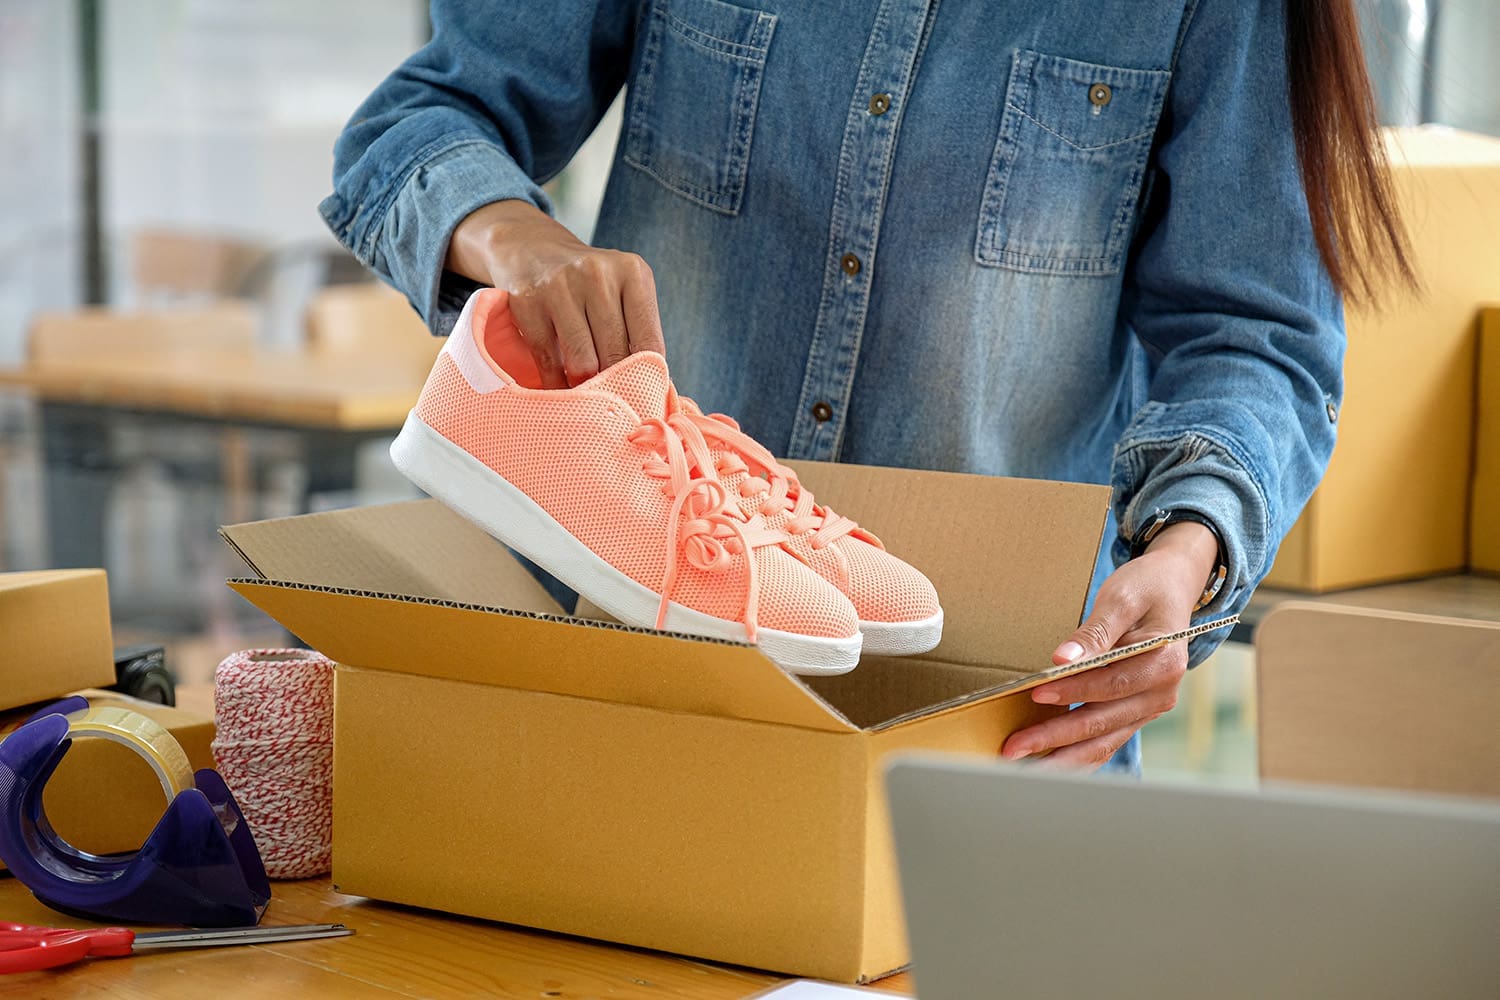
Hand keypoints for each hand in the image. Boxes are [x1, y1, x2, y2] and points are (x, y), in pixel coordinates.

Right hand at [446, 199, 665, 387]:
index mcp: (632, 273)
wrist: (531, 249)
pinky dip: (556, 383)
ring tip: (587, 398)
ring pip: (582, 362)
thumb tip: (655, 390)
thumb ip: (639, 332)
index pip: (650, 343)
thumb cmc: (588, 283)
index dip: (646, 378)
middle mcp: (597, 275)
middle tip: (612, 405)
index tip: (640, 397)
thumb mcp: (622, 291)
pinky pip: (549, 360)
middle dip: (614, 386)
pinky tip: (561, 388)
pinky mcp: (528, 302)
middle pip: (615, 355)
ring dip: (585, 388)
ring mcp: (560, 286)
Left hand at [999, 521, 1219, 769]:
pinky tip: (1046, 764)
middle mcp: (1161, 693)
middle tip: (1013, 747)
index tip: (1035, 694)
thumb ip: (1094, 633)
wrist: (1172, 587)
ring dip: (1062, 758)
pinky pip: (1104, 741)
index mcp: (1164, 663)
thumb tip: (1061, 658)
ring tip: (1022, 766)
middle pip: (1102, 723)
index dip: (1072, 691)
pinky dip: (1075, 755)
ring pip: (1103, 743)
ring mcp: (1148, 708)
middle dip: (1055, 738)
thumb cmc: (1145, 588)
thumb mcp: (1121, 599)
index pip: (1111, 684)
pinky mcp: (1134, 713)